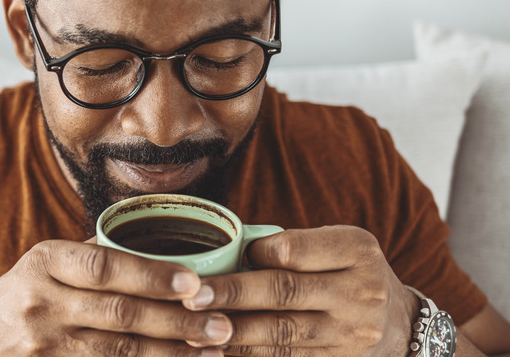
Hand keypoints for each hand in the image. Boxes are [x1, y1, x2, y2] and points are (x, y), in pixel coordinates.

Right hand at [0, 239, 232, 355]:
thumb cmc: (19, 301)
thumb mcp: (42, 267)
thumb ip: (91, 255)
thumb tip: (156, 236)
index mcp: (44, 262)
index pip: (104, 265)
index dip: (151, 274)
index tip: (195, 282)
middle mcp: (41, 301)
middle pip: (119, 313)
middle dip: (176, 321)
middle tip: (222, 325)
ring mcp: (43, 345)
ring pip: (118, 352)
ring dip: (170, 353)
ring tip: (213, 351)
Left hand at [182, 226, 418, 355]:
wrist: (399, 325)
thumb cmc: (351, 273)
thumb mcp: (338, 246)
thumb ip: (293, 247)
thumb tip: (228, 252)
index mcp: (356, 251)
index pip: (294, 251)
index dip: (255, 254)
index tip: (226, 257)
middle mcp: (360, 293)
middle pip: (284, 292)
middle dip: (232, 294)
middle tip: (192, 295)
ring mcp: (352, 335)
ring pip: (282, 334)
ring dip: (234, 332)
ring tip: (195, 327)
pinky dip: (252, 356)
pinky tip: (222, 351)